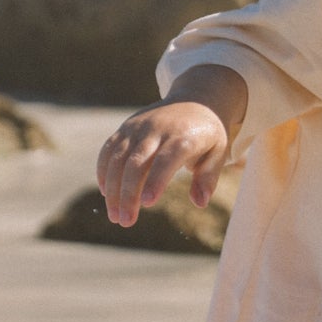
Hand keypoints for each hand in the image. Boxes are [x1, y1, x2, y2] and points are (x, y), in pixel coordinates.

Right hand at [96, 101, 227, 227]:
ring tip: (114, 216)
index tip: (147, 204)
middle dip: (128, 193)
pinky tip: (106, 193)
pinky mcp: (127, 127)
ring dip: (113, 188)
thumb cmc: (207, 133)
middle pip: (136, 162)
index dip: (155, 180)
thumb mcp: (217, 152)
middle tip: (125, 221)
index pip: (165, 159)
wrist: (195, 99)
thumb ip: (208, 177)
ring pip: (118, 158)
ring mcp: (139, 127)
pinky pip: (109, 149)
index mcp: (183, 137)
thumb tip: (200, 202)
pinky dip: (103, 170)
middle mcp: (157, 130)